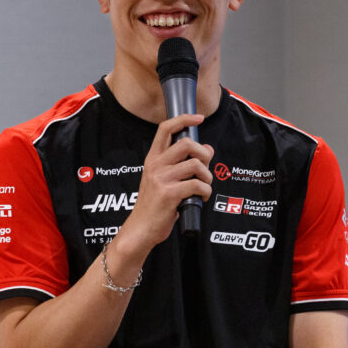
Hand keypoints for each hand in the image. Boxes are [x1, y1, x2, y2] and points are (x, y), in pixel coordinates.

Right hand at [118, 113, 212, 251]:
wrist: (141, 229)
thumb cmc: (154, 205)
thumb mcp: (163, 180)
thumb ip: (182, 164)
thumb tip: (206, 148)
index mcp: (153, 159)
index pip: (165, 129)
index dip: (184, 119)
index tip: (198, 118)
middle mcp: (155, 165)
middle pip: (186, 143)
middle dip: (204, 154)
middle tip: (205, 167)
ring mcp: (161, 179)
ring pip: (196, 165)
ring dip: (207, 176)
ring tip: (204, 186)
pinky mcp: (169, 194)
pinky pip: (198, 185)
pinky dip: (206, 191)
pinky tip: (201, 197)